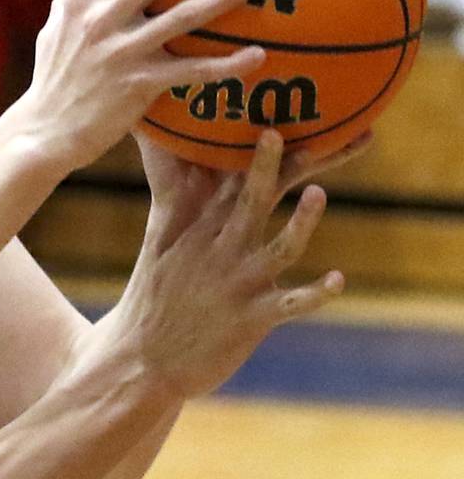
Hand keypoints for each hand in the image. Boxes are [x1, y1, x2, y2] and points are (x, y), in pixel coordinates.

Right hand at [5, 0, 267, 174]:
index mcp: (82, 1)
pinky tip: (258, 56)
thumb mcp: (51, 35)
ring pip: (183, 16)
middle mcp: (103, 20)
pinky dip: (227, 65)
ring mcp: (123, 51)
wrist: (43, 133)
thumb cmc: (51, 83)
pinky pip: (192, 71)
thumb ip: (64, 2)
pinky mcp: (140, 85)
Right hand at [106, 130, 342, 401]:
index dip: (241, 151)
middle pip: (248, 202)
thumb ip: (175, 203)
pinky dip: (316, 293)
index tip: (259, 117)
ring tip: (317, 194)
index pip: (221, 183)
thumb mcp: (158, 246)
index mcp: (195, 232)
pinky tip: (339, 280)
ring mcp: (235, 285)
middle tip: (276, 133)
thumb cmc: (153, 301)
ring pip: (275, 247)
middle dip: (265, 167)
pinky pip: (290, 304)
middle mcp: (216, 252)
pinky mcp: (251, 320)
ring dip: (300, 223)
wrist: (141, 361)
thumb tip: (170, 165)